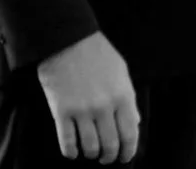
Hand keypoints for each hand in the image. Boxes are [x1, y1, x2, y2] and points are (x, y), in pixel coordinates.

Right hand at [35, 31, 139, 163]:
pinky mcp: (61, 111)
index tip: (125, 158)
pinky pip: (67, 142)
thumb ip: (128, 99)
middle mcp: (104, 106)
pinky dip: (71, 152)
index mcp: (123, 96)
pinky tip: (73, 151)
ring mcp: (82, 110)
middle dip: (110, 157)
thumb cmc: (96, 53)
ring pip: (90, 147)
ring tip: (91, 153)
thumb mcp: (121, 72)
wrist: (67, 39)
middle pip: (110, 145)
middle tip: (107, 158)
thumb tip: (134, 122)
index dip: (128, 152)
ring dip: (92, 154)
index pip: (130, 134)